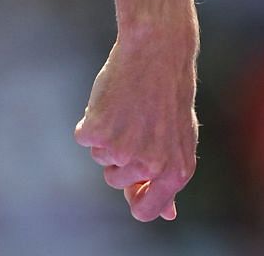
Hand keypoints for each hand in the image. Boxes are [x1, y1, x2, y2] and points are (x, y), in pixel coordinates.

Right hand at [73, 28, 199, 221]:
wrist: (159, 50)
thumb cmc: (169, 95)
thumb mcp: (180, 138)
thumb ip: (170, 178)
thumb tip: (168, 213)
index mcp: (176, 171)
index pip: (145, 211)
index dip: (134, 199)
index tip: (131, 187)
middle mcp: (150, 165)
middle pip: (115, 180)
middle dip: (121, 155)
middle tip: (140, 121)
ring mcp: (122, 151)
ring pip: (100, 158)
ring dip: (108, 136)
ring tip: (129, 108)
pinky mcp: (97, 133)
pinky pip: (84, 138)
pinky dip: (91, 120)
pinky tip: (112, 100)